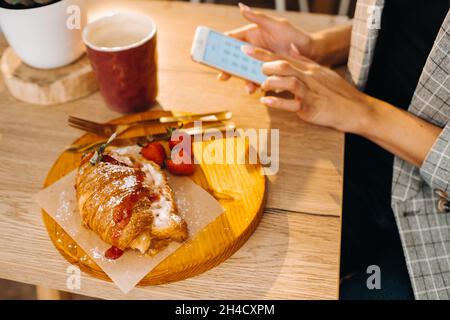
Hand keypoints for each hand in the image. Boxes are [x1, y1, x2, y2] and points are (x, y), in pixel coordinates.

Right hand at [218, 3, 315, 93]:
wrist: (311, 53)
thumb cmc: (295, 36)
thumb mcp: (276, 25)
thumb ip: (257, 18)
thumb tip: (241, 7)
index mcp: (252, 36)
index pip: (232, 40)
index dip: (221, 47)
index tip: (212, 54)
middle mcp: (253, 49)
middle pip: (234, 59)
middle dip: (227, 69)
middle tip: (223, 77)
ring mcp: (259, 62)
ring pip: (244, 72)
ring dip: (243, 80)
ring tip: (248, 88)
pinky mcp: (266, 72)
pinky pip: (257, 79)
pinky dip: (256, 85)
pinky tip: (258, 89)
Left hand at [246, 47, 369, 133]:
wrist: (355, 109)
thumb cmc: (336, 92)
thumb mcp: (321, 72)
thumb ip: (304, 60)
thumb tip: (291, 47)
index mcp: (308, 68)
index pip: (283, 57)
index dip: (262, 53)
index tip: (245, 49)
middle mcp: (308, 76)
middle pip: (283, 64)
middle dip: (263, 62)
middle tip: (248, 64)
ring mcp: (309, 91)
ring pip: (288, 80)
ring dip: (271, 81)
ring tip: (261, 84)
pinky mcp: (311, 107)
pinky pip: (292, 103)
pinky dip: (278, 102)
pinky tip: (266, 102)